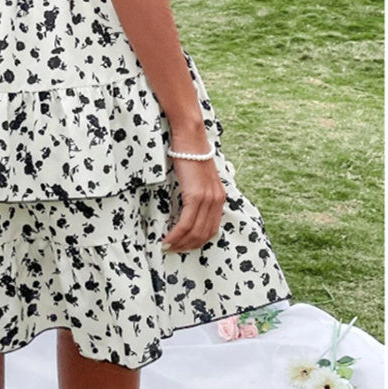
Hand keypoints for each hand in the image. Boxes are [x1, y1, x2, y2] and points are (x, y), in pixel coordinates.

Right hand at [161, 134, 226, 252]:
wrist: (190, 139)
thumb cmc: (191, 154)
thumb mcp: (200, 176)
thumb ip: (200, 192)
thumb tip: (190, 206)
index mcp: (220, 197)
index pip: (212, 228)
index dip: (198, 241)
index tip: (184, 246)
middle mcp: (217, 201)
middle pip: (204, 234)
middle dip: (188, 246)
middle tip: (173, 250)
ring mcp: (207, 199)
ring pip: (195, 231)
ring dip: (180, 243)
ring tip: (168, 247)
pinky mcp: (195, 196)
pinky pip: (186, 223)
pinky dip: (176, 234)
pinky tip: (167, 239)